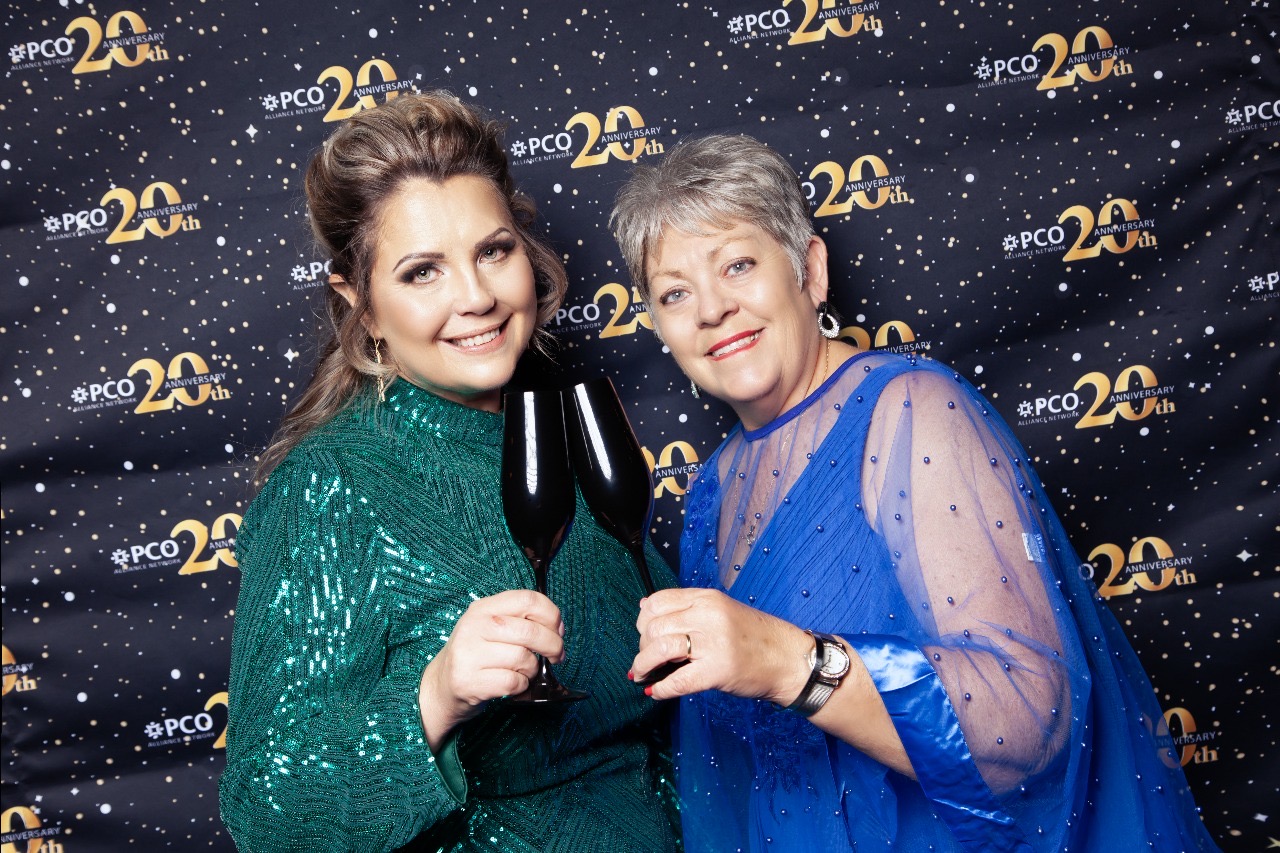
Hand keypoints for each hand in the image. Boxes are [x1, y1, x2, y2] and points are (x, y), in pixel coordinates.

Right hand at [418, 589, 563, 749]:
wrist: (441, 686)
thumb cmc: (476, 655)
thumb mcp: (491, 627)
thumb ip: (520, 620)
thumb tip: (557, 629)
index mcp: (483, 608)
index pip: (528, 599)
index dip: (552, 615)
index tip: (558, 630)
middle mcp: (473, 626)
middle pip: (530, 630)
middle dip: (552, 645)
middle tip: (556, 656)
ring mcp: (468, 654)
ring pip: (523, 658)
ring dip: (532, 669)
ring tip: (523, 671)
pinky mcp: (469, 681)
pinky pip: (513, 682)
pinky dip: (520, 686)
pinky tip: (512, 684)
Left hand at [631, 588, 811, 703]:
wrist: (788, 659)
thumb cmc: (753, 638)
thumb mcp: (720, 611)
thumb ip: (686, 609)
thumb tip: (644, 607)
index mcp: (707, 598)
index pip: (658, 601)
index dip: (643, 621)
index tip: (645, 635)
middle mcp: (708, 615)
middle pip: (655, 626)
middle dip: (642, 647)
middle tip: (645, 661)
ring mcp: (714, 642)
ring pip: (660, 649)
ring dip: (643, 666)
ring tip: (643, 676)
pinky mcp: (718, 670)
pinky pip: (678, 680)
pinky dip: (661, 688)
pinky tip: (657, 692)